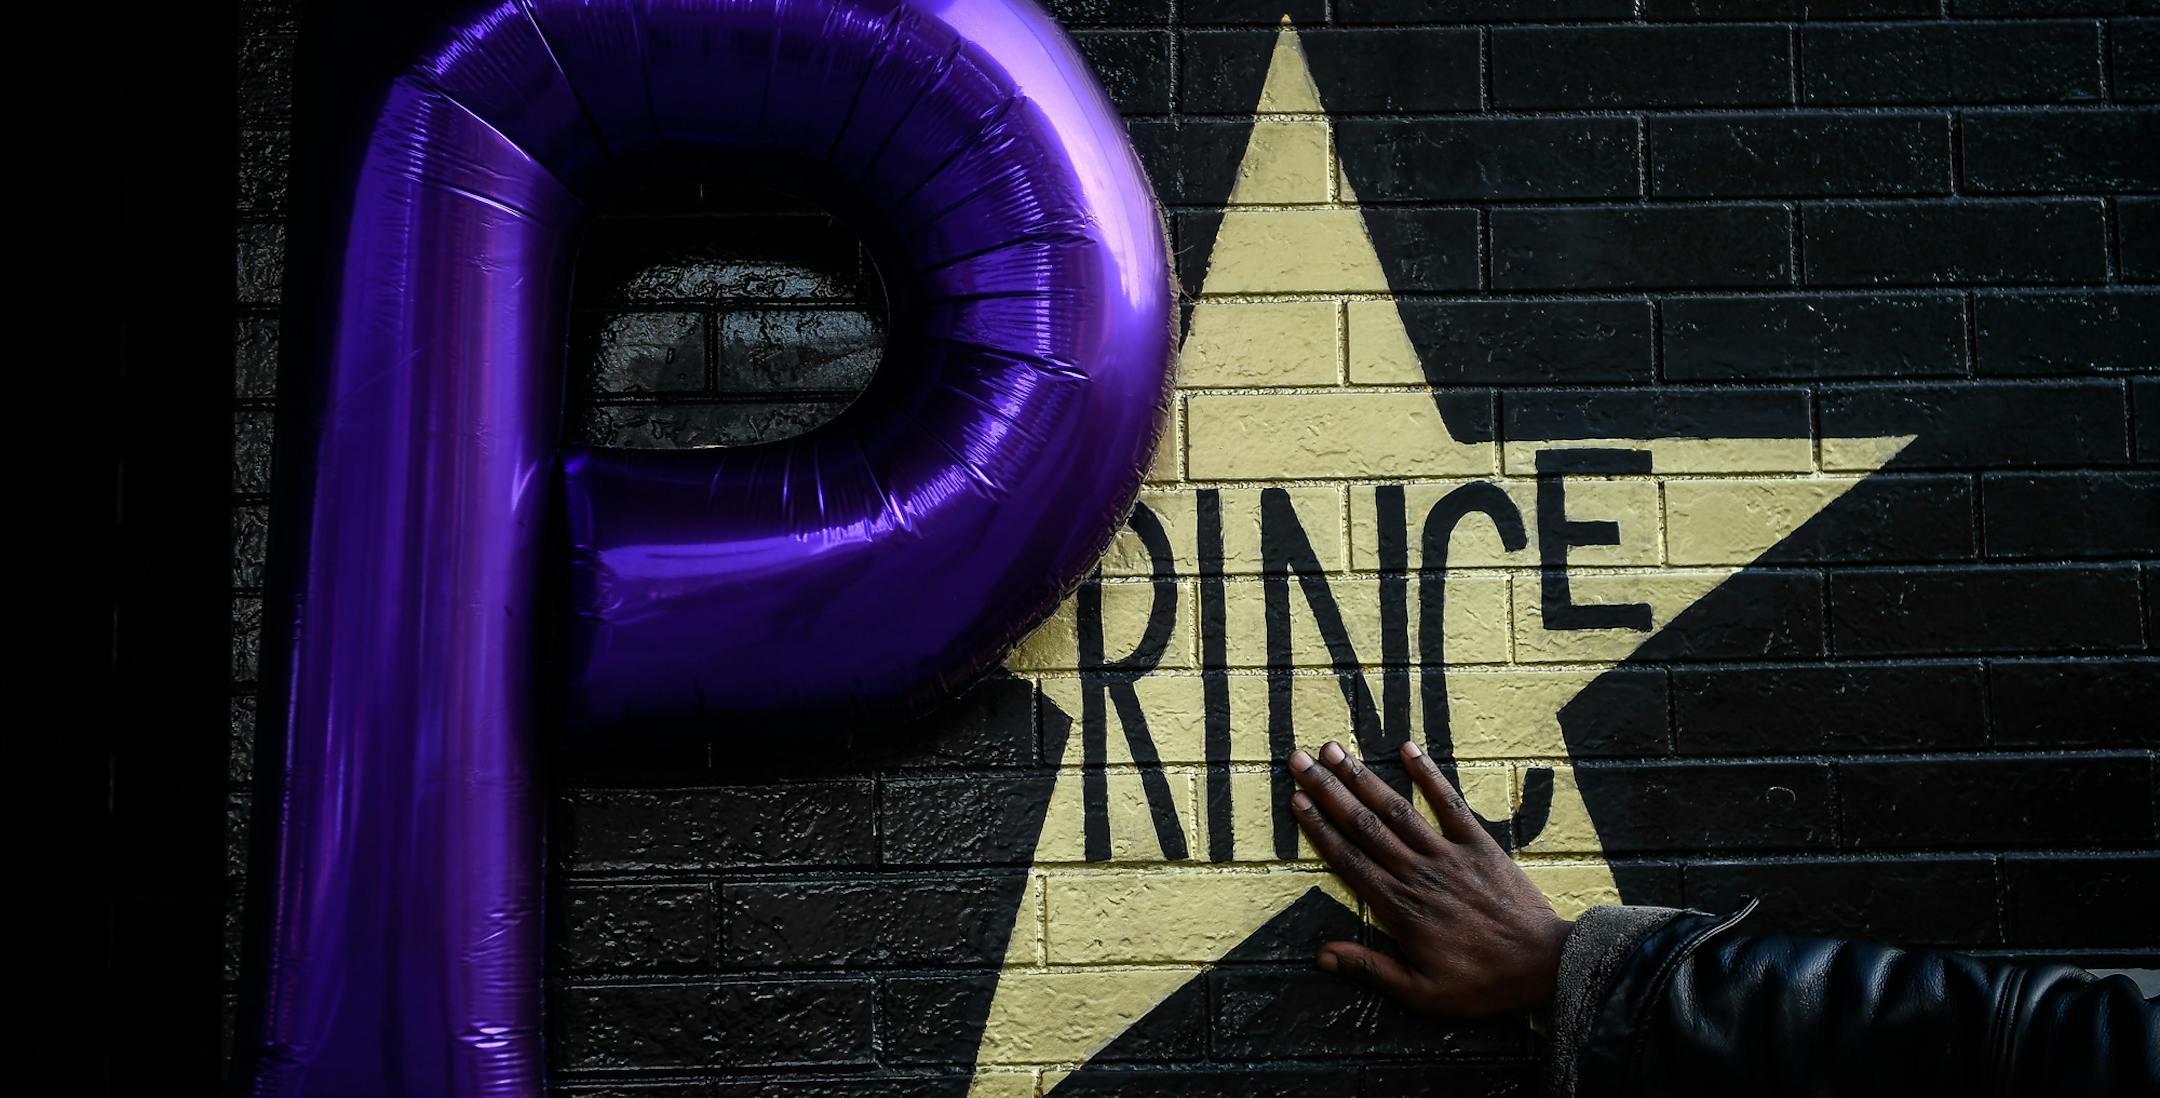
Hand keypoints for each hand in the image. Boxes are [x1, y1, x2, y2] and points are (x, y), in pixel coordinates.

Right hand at [1289, 740, 1571, 1017]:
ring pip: (1397, 809)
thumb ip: (1370, 969)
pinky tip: (1408, 748)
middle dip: (1329, 790)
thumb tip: (1322, 956)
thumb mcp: (1421, 992)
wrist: (1541, 964)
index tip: (1296, 801)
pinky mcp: (1478, 844)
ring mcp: (1448, 854)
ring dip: (1363, 777)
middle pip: (1363, 825)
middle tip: (1300, 760)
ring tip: (1335, 749)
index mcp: (1398, 907)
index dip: (1319, 828)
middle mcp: (1417, 872)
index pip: (1348, 859)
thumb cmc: (1481, 983)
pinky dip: (1428, 774)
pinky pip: (1449, 803)